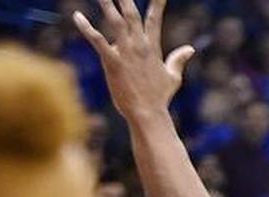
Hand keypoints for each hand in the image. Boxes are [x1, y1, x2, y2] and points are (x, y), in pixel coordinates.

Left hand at [74, 0, 194, 121]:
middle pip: (131, 13)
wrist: (148, 113)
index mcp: (152, 47)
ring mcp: (126, 52)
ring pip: (115, 21)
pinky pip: (97, 40)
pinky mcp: (112, 61)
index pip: (154, 19)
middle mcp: (139, 45)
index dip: (156, 3)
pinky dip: (87, 28)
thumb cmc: (159, 97)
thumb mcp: (173, 77)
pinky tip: (77, 16)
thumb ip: (179, 60)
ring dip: (107, 3)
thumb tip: (190, 48)